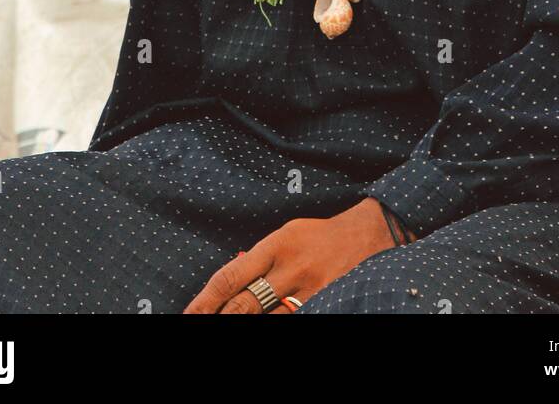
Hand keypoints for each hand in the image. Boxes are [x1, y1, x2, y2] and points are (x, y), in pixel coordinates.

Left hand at [182, 198, 406, 313]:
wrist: (371, 234)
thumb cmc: (321, 236)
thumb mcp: (287, 235)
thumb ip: (261, 259)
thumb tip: (231, 282)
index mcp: (277, 244)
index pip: (232, 276)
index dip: (206, 300)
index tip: (188, 314)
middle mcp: (291, 268)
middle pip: (245, 304)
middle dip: (218, 318)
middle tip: (195, 325)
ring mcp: (311, 290)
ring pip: (268, 319)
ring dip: (247, 324)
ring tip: (227, 324)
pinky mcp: (328, 303)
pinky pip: (295, 321)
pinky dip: (277, 323)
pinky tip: (268, 323)